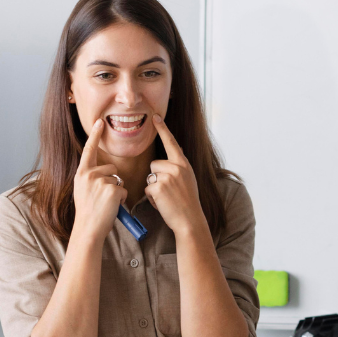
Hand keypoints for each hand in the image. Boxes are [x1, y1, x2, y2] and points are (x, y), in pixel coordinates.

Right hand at [73, 119, 127, 241]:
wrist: (88, 229)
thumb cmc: (87, 213)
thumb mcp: (83, 191)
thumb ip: (91, 179)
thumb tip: (106, 174)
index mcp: (81, 174)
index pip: (89, 150)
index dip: (94, 135)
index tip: (99, 121)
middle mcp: (89, 175)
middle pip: (111, 168)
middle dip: (112, 182)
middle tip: (102, 199)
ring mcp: (100, 182)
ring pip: (118, 180)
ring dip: (117, 191)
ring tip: (106, 204)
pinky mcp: (112, 190)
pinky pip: (123, 190)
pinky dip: (121, 200)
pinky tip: (112, 207)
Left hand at [145, 115, 206, 237]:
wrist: (190, 219)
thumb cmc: (187, 203)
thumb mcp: (188, 179)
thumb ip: (179, 168)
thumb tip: (169, 157)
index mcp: (184, 164)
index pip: (171, 142)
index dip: (163, 129)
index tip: (155, 116)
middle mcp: (177, 167)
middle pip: (154, 164)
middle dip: (156, 177)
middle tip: (169, 192)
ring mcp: (168, 176)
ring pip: (150, 176)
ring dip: (153, 188)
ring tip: (166, 198)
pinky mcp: (159, 187)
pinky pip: (147, 189)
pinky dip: (152, 198)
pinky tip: (163, 203)